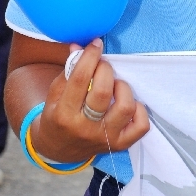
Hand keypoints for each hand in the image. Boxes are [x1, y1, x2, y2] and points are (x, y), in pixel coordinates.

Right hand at [31, 38, 149, 162]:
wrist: (58, 150)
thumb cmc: (57, 116)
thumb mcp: (55, 94)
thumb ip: (69, 70)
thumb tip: (80, 46)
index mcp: (64, 114)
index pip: (80, 79)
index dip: (90, 57)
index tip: (95, 44)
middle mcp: (85, 129)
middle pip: (103, 92)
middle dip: (105, 69)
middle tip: (102, 66)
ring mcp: (105, 139)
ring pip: (125, 107)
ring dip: (122, 88)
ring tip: (115, 85)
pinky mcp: (120, 145)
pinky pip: (141, 126)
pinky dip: (140, 110)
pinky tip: (129, 103)